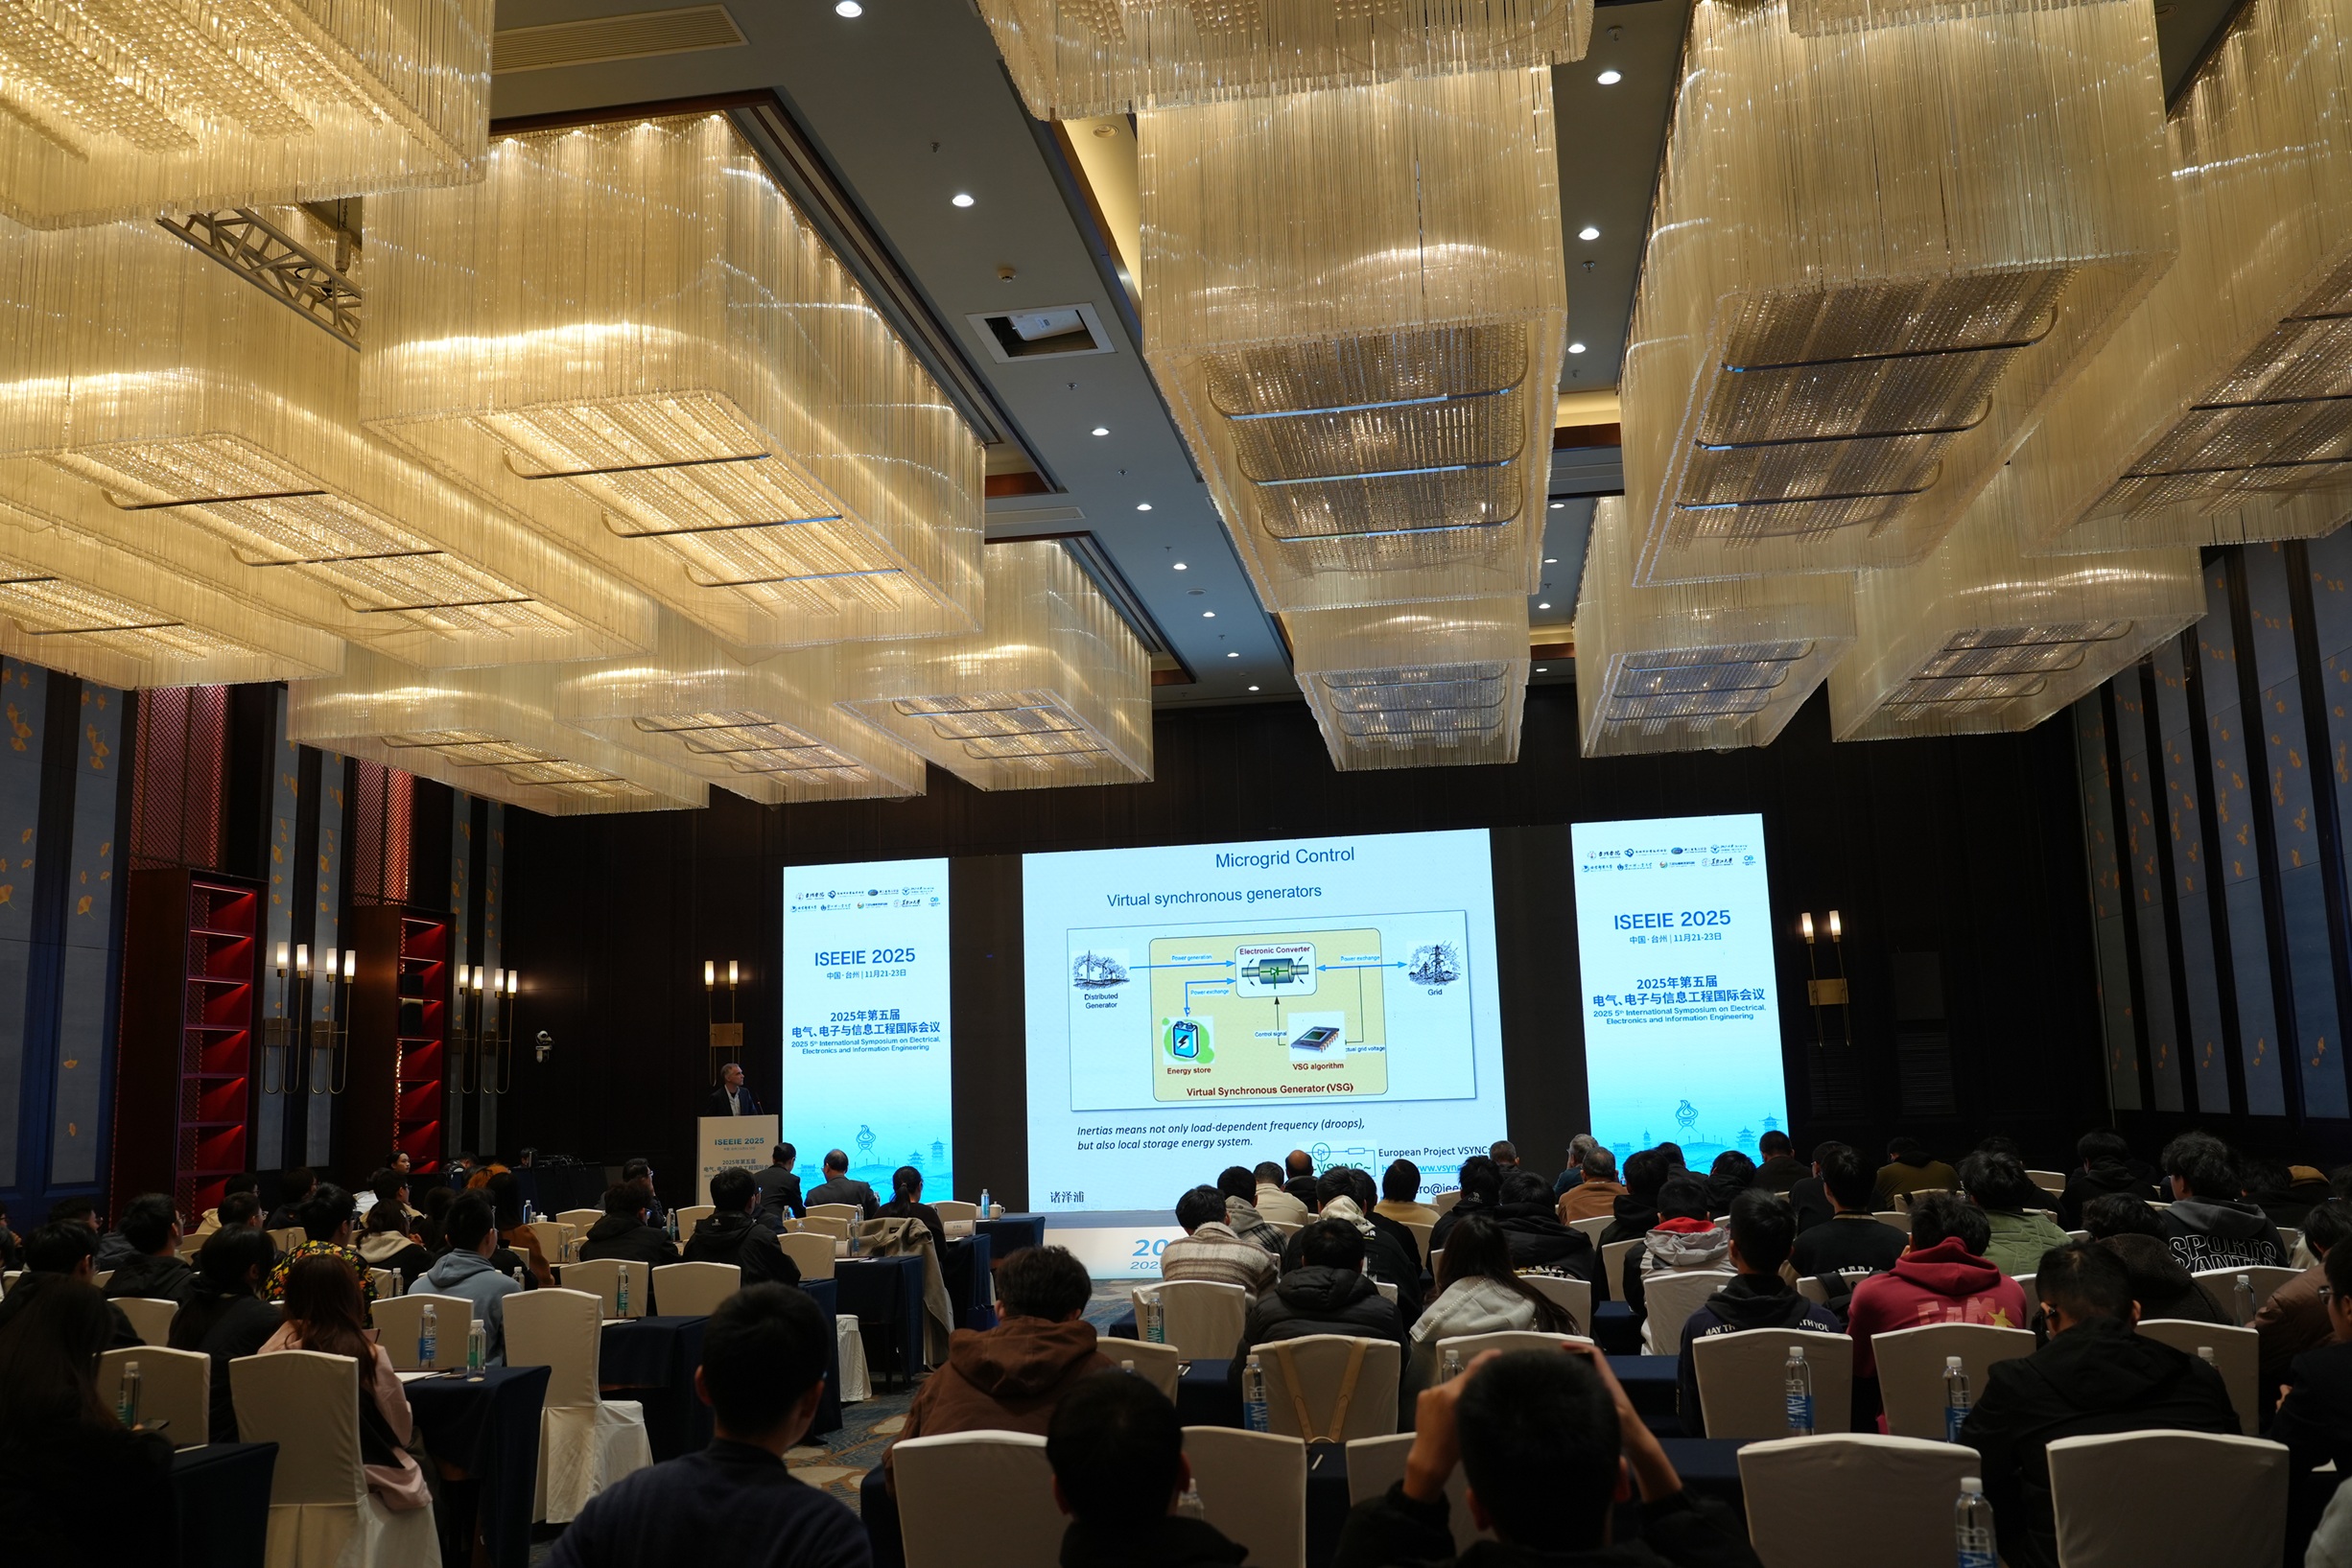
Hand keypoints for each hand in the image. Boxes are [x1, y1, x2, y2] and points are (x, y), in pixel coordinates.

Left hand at [1403, 1349, 1500, 1501]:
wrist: (1429, 1458)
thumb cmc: (1454, 1449)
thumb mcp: (1473, 1424)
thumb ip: (1477, 1403)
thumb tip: (1487, 1391)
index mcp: (1455, 1395)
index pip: (1474, 1369)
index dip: (1487, 1358)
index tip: (1497, 1353)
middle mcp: (1441, 1389)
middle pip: (1463, 1378)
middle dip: (1472, 1383)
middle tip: (1482, 1391)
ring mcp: (1430, 1392)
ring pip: (1451, 1386)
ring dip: (1457, 1393)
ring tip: (1460, 1410)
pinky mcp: (1422, 1396)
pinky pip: (1439, 1392)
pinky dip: (1446, 1398)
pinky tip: (1447, 1414)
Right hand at [1557, 1341, 1681, 1502]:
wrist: (1637, 1444)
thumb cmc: (1628, 1429)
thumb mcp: (1614, 1414)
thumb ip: (1602, 1402)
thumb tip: (1579, 1391)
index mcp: (1609, 1381)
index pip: (1595, 1355)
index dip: (1579, 1346)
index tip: (1562, 1346)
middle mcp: (1605, 1383)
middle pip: (1588, 1361)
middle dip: (1572, 1355)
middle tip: (1553, 1359)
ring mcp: (1603, 1393)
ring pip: (1586, 1374)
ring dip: (1573, 1369)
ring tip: (1554, 1373)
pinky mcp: (1600, 1403)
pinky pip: (1585, 1386)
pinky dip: (1574, 1383)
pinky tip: (1564, 1392)